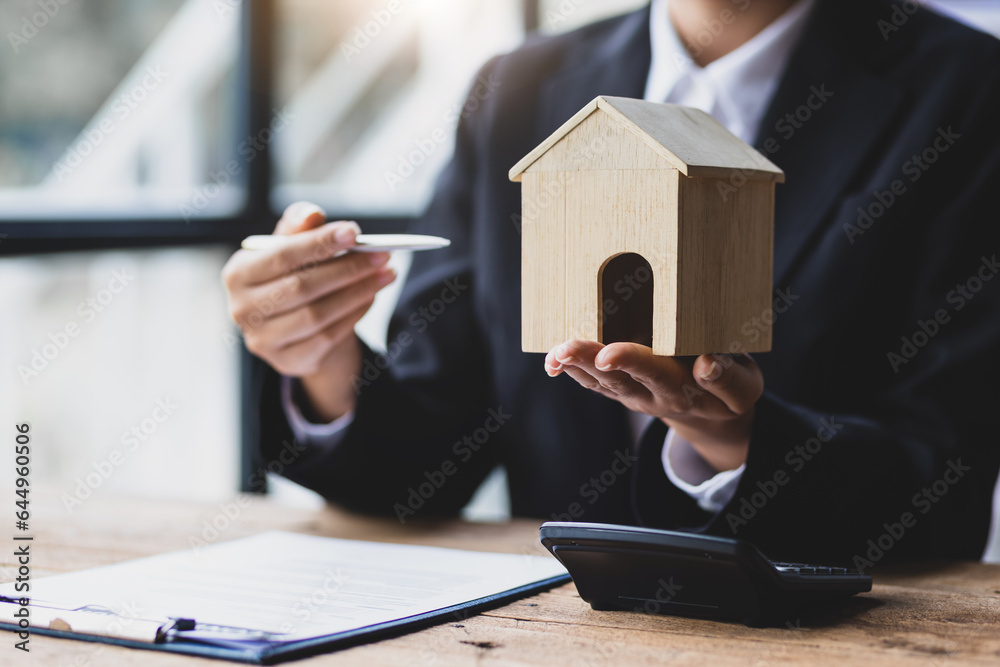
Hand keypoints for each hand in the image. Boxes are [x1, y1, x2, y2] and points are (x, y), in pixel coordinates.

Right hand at [221, 201, 396, 420]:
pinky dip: (353, 316)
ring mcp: (262, 340)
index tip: (354, 232)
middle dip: (347, 268)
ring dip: (358, 292)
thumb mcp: (290, 249)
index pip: (282, 255)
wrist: (295, 327)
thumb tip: (311, 213)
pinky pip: (327, 337)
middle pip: (302, 286)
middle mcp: (242, 309)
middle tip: (382, 255)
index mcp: (238, 273)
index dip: (319, 243)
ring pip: (318, 314)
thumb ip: (299, 228)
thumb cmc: (292, 278)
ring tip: (386, 275)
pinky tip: (370, 298)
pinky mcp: (286, 362)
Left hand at [545, 340, 763, 471]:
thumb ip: (728, 379)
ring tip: (554, 352)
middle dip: (589, 362)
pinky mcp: (621, 390)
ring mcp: (633, 395)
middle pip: (617, 379)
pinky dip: (572, 370)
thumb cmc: (730, 385)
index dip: (632, 361)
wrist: (711, 410)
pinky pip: (593, 382)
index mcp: (684, 390)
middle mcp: (652, 395)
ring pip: (599, 382)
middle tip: (566, 348)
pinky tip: (553, 358)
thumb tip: (707, 365)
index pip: (656, 372)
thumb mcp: (744, 387)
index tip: (609, 353)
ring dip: (574, 366)